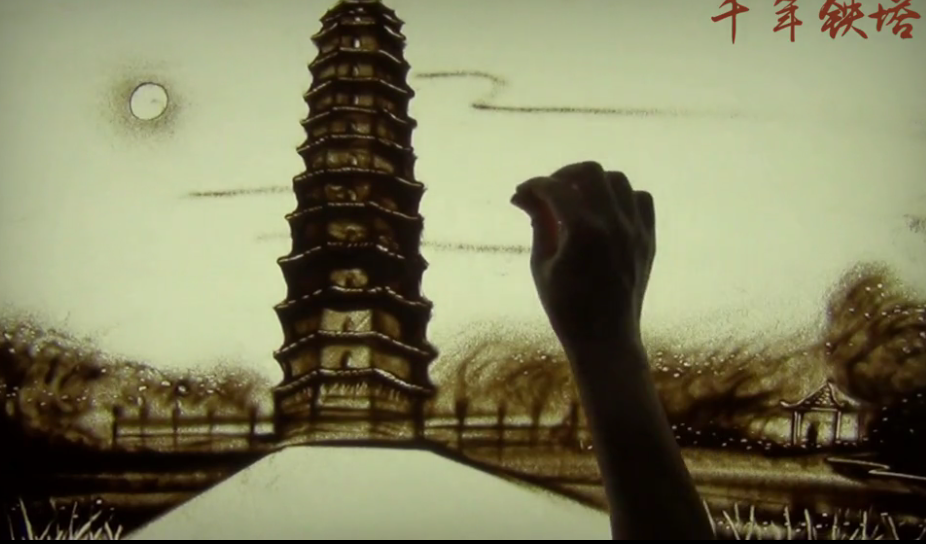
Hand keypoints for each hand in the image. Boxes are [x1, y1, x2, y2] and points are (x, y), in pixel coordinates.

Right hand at [511, 161, 655, 354]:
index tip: (520, 195)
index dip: (533, 186)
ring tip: (577, 199)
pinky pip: (641, 200)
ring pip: (617, 181)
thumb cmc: (565, 307)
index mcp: (582, 230)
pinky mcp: (648, 239)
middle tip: (548, 191)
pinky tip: (605, 212)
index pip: (555, 188)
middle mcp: (613, 222)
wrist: (606, 339)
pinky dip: (621, 198)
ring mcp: (635, 229)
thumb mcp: (541, 265)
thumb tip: (526, 197)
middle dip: (563, 175)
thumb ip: (539, 223)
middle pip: (589, 172)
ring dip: (593, 183)